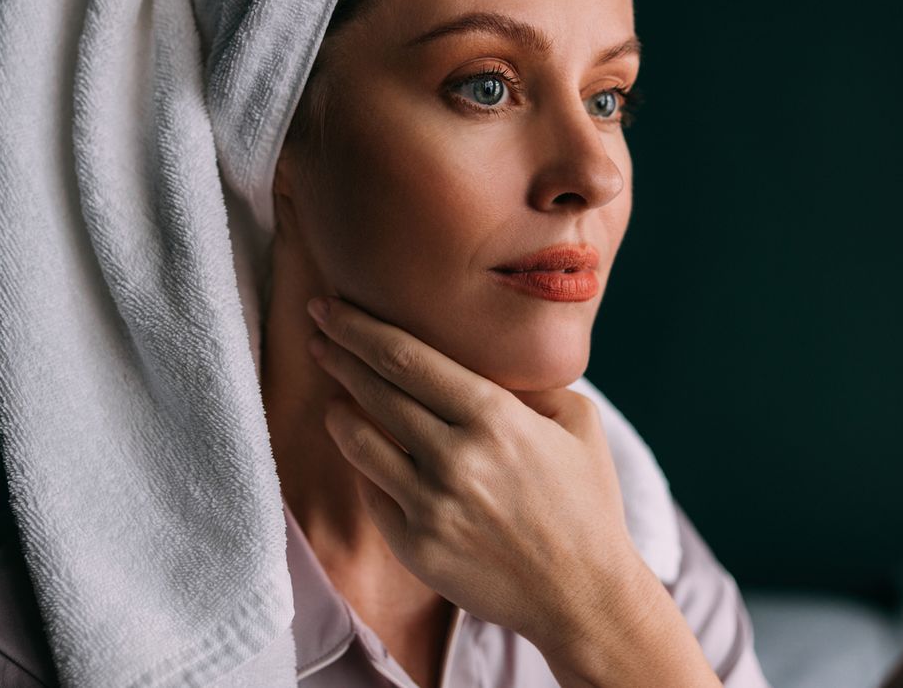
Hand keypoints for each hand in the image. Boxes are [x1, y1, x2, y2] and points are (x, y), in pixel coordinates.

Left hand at [303, 294, 648, 653]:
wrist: (584, 595)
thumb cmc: (586, 503)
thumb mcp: (578, 421)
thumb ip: (529, 383)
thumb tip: (485, 355)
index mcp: (496, 417)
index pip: (407, 358)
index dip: (360, 328)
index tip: (331, 307)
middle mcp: (456, 457)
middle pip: (374, 390)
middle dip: (338, 354)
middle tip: (317, 330)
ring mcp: (430, 505)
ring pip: (359, 441)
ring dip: (338, 410)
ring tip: (332, 394)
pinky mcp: (415, 547)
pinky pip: (373, 493)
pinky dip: (365, 465)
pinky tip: (366, 450)